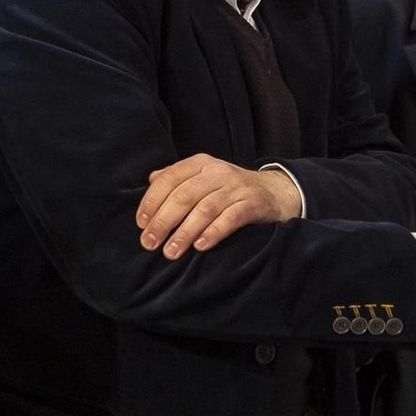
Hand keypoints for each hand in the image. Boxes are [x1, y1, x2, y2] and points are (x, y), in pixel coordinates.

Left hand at [137, 154, 301, 259]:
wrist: (274, 192)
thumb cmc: (229, 189)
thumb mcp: (204, 177)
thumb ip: (178, 178)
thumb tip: (150, 180)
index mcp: (200, 163)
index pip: (170, 178)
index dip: (152, 200)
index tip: (141, 223)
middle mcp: (218, 172)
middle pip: (184, 195)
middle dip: (163, 221)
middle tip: (149, 243)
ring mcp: (237, 187)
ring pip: (205, 209)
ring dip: (185, 232)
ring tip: (171, 252)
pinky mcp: (253, 203)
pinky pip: (231, 218)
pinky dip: (213, 232)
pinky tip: (200, 246)